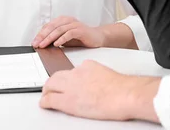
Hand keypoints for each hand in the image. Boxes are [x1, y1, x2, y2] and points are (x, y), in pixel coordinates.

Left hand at [32, 16, 104, 48]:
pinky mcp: (80, 30)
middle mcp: (68, 20)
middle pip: (52, 27)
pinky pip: (69, 33)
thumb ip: (55, 38)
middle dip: (42, 36)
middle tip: (36, 44)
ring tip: (44, 45)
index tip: (34, 42)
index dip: (40, 34)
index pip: (48, 26)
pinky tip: (57, 44)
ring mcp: (74, 24)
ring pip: (59, 29)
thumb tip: (42, 44)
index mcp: (63, 20)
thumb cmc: (80, 37)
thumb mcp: (65, 38)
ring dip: (50, 38)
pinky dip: (62, 39)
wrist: (97, 37)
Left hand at [40, 60, 160, 122]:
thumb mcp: (106, 74)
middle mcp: (76, 73)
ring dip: (46, 91)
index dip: (67, 79)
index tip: (67, 83)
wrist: (124, 94)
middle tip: (49, 89)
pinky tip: (45, 104)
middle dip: (51, 83)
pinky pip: (50, 100)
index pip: (71, 70)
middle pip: (56, 75)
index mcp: (87, 66)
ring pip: (50, 85)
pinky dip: (45, 102)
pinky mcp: (68, 100)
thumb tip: (94, 86)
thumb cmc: (122, 88)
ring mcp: (71, 86)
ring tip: (46, 96)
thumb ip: (96, 77)